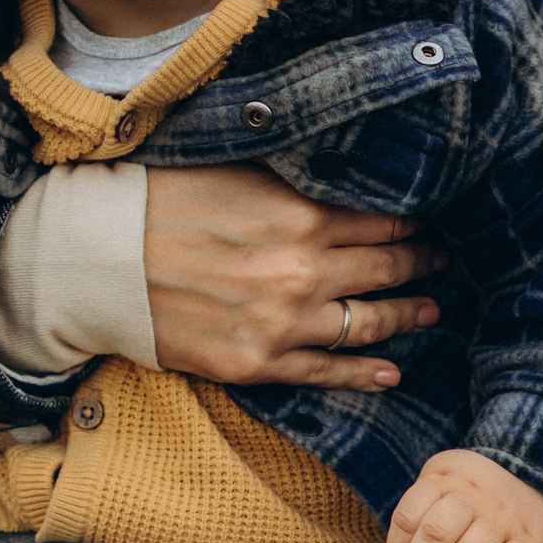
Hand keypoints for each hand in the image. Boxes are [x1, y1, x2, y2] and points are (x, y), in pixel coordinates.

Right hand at [143, 164, 438, 389]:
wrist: (100, 262)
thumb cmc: (161, 202)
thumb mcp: (235, 168)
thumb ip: (294, 176)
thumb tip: (341, 169)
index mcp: (302, 216)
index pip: (384, 220)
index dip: (414, 223)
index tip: (430, 222)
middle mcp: (303, 272)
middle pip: (386, 269)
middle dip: (421, 264)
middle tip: (442, 262)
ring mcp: (284, 324)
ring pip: (368, 323)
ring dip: (406, 315)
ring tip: (428, 310)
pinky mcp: (259, 364)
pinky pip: (328, 372)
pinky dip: (366, 373)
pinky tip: (391, 370)